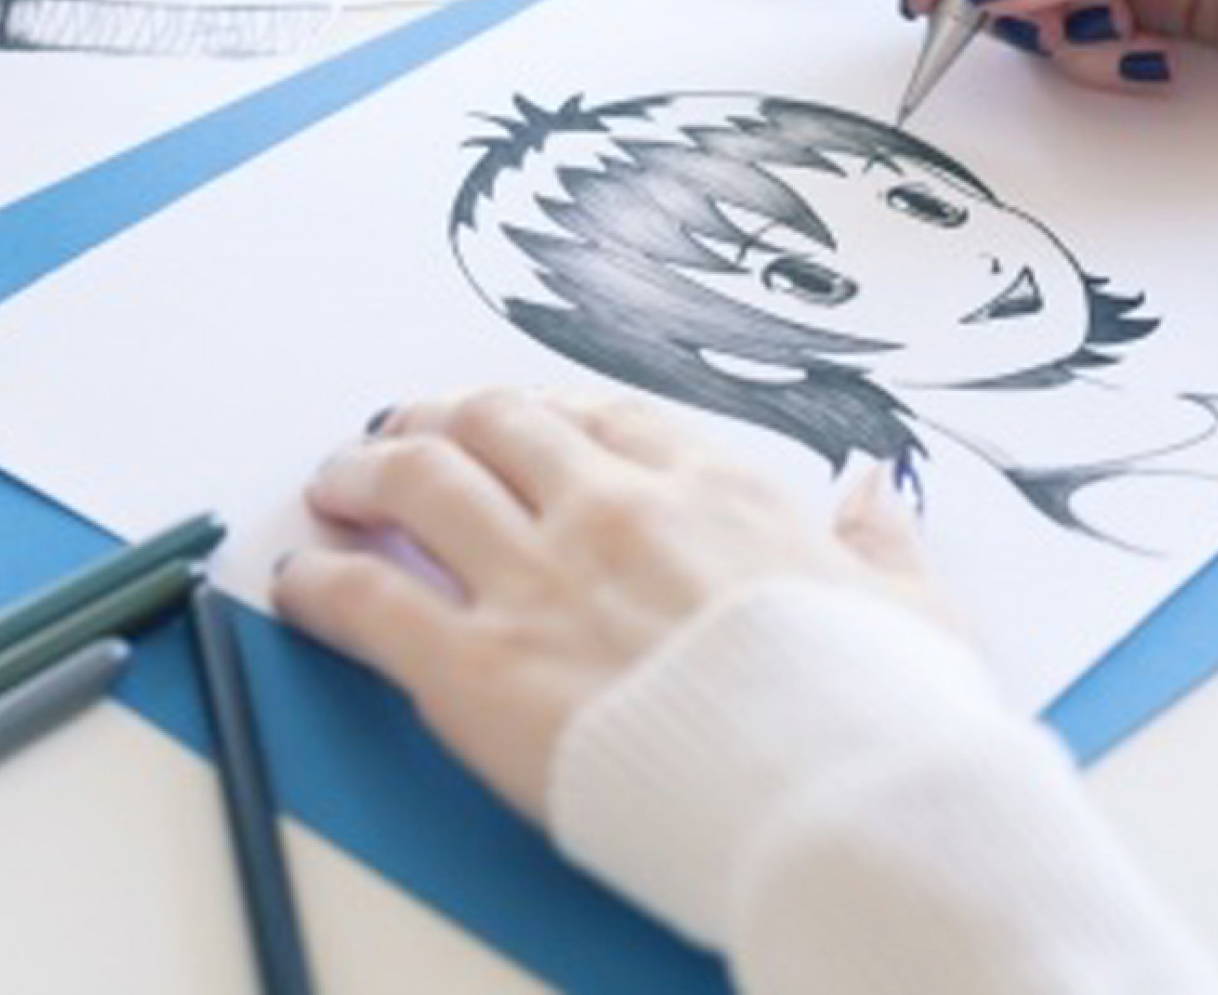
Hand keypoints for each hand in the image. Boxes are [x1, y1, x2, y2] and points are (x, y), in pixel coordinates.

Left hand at [271, 389, 950, 821]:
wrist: (843, 804)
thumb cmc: (886, 717)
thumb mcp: (917, 612)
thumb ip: (882, 545)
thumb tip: (876, 499)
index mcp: (711, 490)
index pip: (601, 417)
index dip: (544, 412)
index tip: (519, 420)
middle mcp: (611, 510)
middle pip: (493, 424)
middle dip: (440, 418)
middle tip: (404, 429)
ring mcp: (539, 579)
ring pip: (418, 481)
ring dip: (366, 471)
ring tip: (337, 480)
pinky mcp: (479, 666)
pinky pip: (371, 601)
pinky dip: (323, 582)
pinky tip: (300, 582)